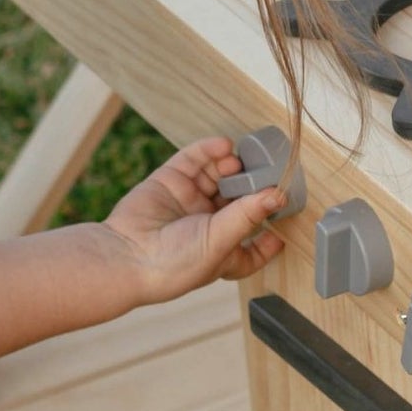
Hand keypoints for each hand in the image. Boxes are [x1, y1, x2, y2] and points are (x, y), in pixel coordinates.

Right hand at [104, 137, 287, 304]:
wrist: (126, 256)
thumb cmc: (174, 265)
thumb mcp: (221, 242)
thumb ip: (249, 215)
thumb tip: (279, 196)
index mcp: (223, 250)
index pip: (254, 245)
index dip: (271, 233)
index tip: (285, 216)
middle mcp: (208, 225)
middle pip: (239, 200)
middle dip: (254, 185)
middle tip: (267, 170)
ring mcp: (189, 201)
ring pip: (219, 176)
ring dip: (233, 165)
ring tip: (239, 160)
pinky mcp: (170, 181)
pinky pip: (194, 160)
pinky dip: (210, 150)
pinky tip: (223, 146)